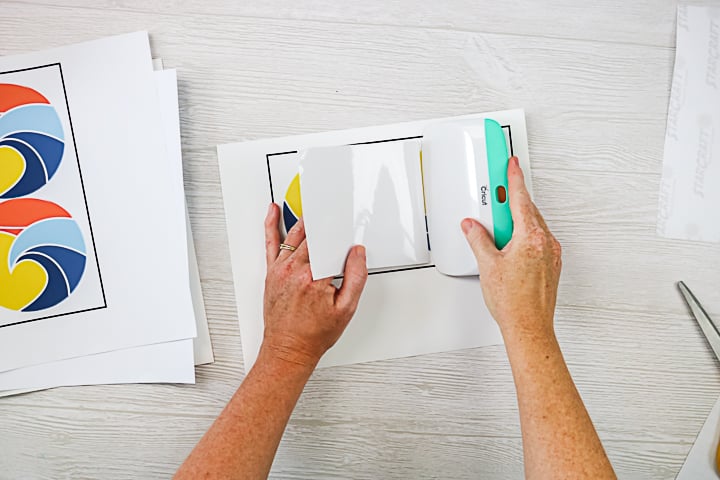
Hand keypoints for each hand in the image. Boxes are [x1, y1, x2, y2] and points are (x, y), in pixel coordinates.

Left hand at [261, 203, 367, 366]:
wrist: (288, 350)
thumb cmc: (314, 334)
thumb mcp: (346, 309)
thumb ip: (355, 277)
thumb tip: (358, 253)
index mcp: (314, 277)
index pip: (329, 242)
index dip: (340, 228)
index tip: (349, 219)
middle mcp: (294, 270)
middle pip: (313, 235)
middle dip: (326, 223)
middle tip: (337, 211)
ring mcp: (280, 270)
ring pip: (295, 235)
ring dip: (307, 220)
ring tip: (316, 207)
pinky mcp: (272, 272)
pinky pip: (271, 242)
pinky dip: (271, 224)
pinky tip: (272, 211)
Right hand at [461, 156, 561, 338]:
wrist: (529, 327)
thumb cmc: (513, 302)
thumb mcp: (488, 265)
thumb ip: (478, 239)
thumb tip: (472, 226)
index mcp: (529, 236)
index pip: (519, 198)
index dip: (513, 178)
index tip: (511, 163)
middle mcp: (545, 242)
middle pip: (526, 211)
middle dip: (509, 203)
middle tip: (494, 198)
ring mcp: (551, 253)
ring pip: (532, 226)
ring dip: (515, 222)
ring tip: (496, 231)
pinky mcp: (551, 264)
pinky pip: (537, 240)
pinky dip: (523, 237)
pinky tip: (508, 247)